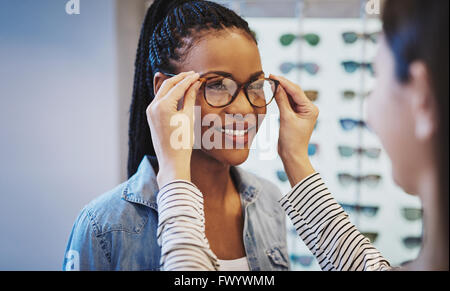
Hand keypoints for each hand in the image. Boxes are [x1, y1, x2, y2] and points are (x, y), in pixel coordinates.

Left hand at [146, 71, 201, 187]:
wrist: (172, 161)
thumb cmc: (182, 141)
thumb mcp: (189, 117)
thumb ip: (190, 98)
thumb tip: (195, 84)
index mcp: (162, 106)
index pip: (177, 86)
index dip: (189, 79)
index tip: (198, 75)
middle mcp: (153, 106)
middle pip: (167, 85)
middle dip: (180, 78)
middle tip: (193, 74)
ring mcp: (150, 111)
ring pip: (163, 91)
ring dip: (174, 85)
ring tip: (187, 81)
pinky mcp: (151, 117)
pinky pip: (160, 100)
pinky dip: (170, 94)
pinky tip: (179, 92)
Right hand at [271, 74, 318, 185]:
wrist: (292, 155)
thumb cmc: (292, 140)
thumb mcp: (286, 118)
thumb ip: (281, 101)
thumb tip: (276, 86)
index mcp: (310, 108)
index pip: (296, 91)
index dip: (284, 82)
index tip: (273, 75)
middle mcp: (308, 108)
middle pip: (294, 92)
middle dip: (282, 84)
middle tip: (270, 76)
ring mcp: (302, 111)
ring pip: (290, 96)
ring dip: (281, 90)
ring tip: (270, 81)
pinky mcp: (295, 115)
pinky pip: (287, 103)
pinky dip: (280, 97)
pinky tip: (273, 91)